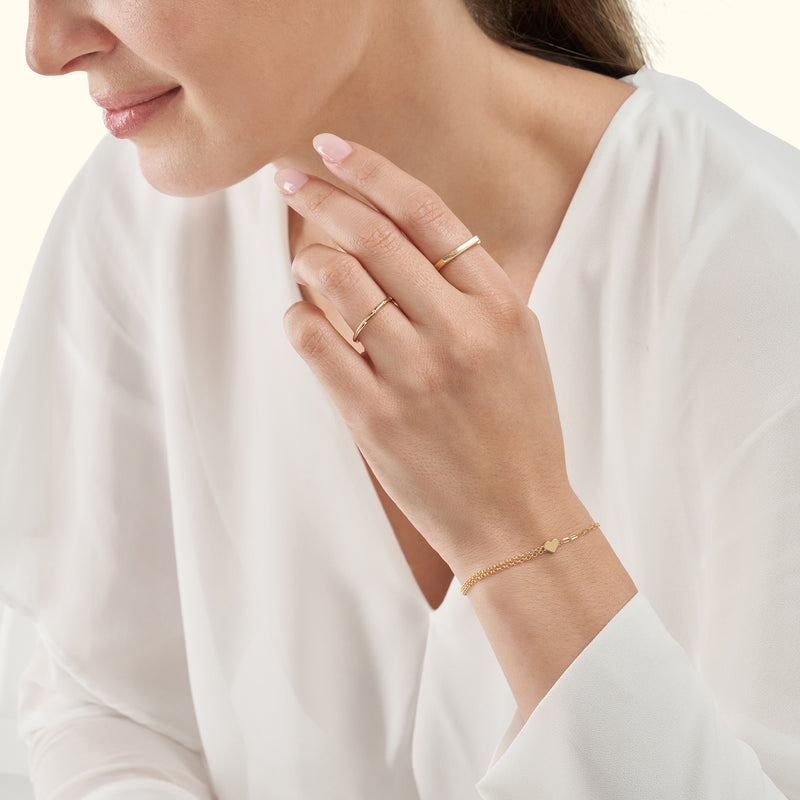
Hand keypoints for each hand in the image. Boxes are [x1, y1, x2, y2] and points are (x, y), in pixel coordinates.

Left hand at [277, 134, 583, 576]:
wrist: (518, 518)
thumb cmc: (520, 430)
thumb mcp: (520, 346)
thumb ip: (472, 291)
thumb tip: (401, 237)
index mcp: (499, 305)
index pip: (426, 213)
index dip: (371, 171)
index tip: (330, 149)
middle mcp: (459, 332)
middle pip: (374, 237)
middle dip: (321, 196)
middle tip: (288, 180)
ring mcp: (416, 376)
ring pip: (337, 282)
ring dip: (308, 261)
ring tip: (305, 265)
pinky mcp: (375, 419)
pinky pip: (316, 344)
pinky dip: (298, 319)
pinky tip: (303, 318)